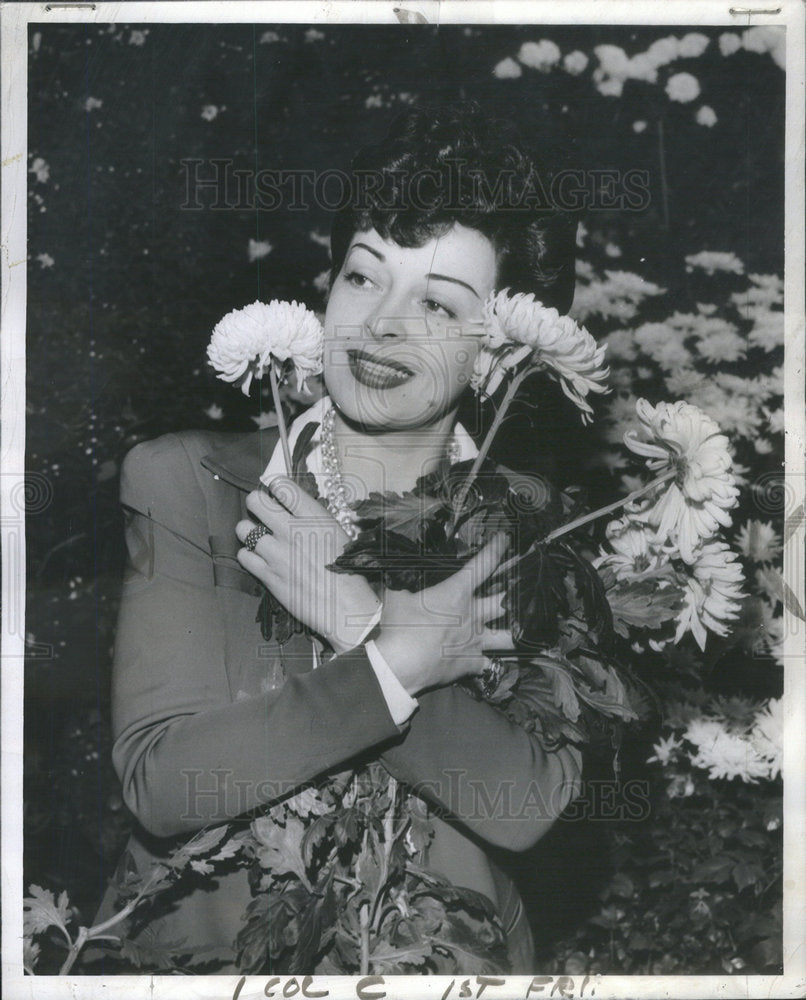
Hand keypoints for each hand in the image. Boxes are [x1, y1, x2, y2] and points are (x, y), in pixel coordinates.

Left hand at [236, 476, 380, 653]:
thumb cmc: (349, 573)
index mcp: (314, 517)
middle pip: (255, 501)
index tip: (276, 490)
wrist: (345, 608)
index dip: (276, 485)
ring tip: (259, 537)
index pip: (282, 486)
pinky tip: (260, 559)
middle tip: (263, 512)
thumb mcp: (338, 535)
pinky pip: (243, 556)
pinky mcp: (268, 575)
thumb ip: (313, 520)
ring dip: (249, 531)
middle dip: (257, 504)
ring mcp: (277, 553)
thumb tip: (294, 510)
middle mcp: (292, 530)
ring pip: (243, 528)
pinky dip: (249, 556)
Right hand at [373, 533, 514, 696]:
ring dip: (516, 631)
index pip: (482, 565)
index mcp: (456, 593)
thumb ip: (403, 586)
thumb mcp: (397, 597)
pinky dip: (490, 661)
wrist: (400, 666)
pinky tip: (491, 661)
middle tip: (527, 581)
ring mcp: (476, 641)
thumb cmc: (399, 628)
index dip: (496, 549)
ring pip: (509, 636)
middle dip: (518, 588)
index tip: (505, 538)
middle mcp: (473, 615)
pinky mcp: (472, 664)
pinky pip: (489, 663)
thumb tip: (398, 579)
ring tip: (524, 628)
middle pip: (506, 600)